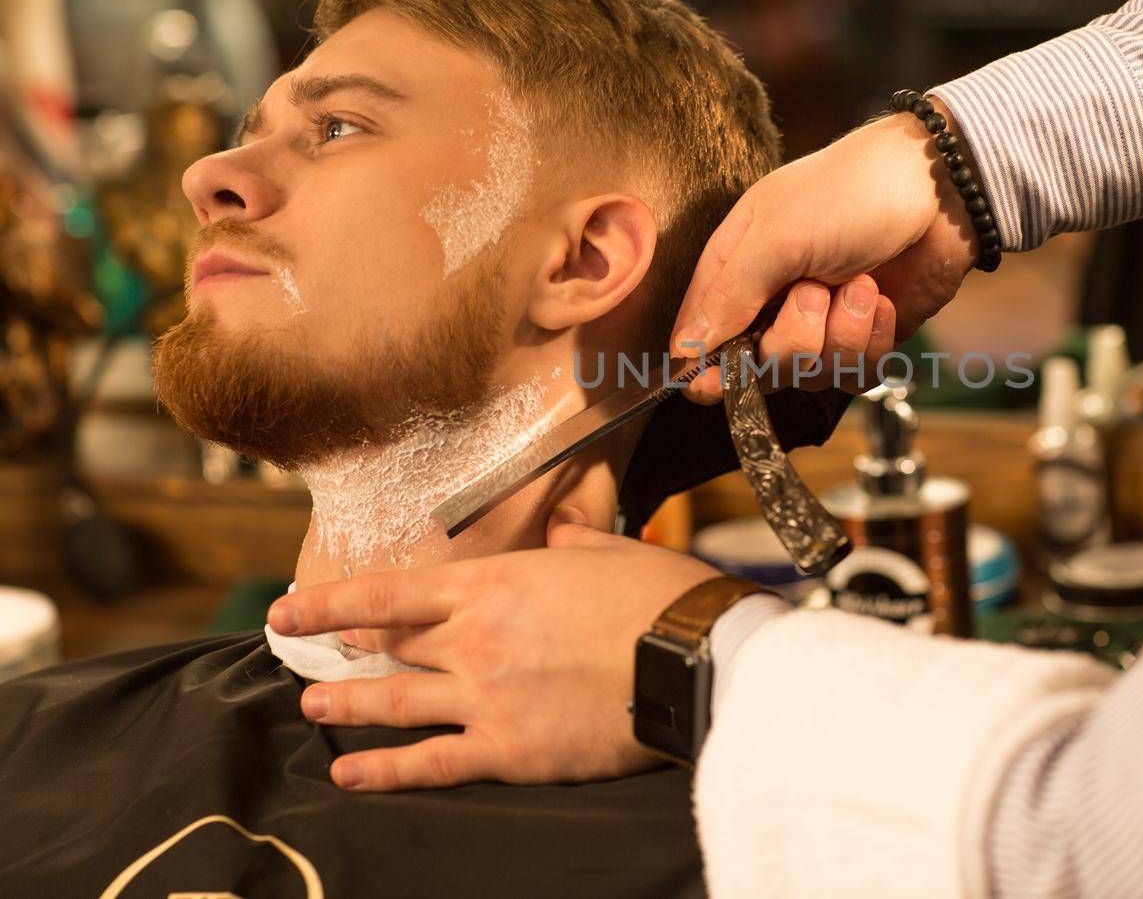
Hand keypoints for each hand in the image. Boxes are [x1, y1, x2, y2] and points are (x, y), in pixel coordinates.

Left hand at [267, 507, 719, 790]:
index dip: (328, 604)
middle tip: (311, 659)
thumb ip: (570, 542)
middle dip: (345, 652)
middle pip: (391, 646)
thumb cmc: (658, 596)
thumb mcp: (609, 550)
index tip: (286, 611)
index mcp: (495, 585)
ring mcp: (486, 698)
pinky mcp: (508, 750)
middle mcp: (475, 639)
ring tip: (314, 710)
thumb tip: (558, 531)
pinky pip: (432, 764)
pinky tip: (349, 774)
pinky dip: (383, 771)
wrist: (693, 655)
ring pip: (396, 704)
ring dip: (348, 707)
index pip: (388, 593)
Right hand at [672, 98, 980, 402]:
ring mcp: (822, 321)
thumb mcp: (778, 236)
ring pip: (812, 374)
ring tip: (864, 285)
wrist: (940, 187)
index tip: (717, 384)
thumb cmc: (851, 192)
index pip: (700, 335)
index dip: (706, 367)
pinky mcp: (866, 337)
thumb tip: (685, 349)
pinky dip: (873, 342)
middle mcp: (774, 299)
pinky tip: (885, 302)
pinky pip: (856, 375)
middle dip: (795, 338)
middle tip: (816, 290)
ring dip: (843, 334)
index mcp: (738, 266)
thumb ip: (731, 295)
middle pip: (759, 367)